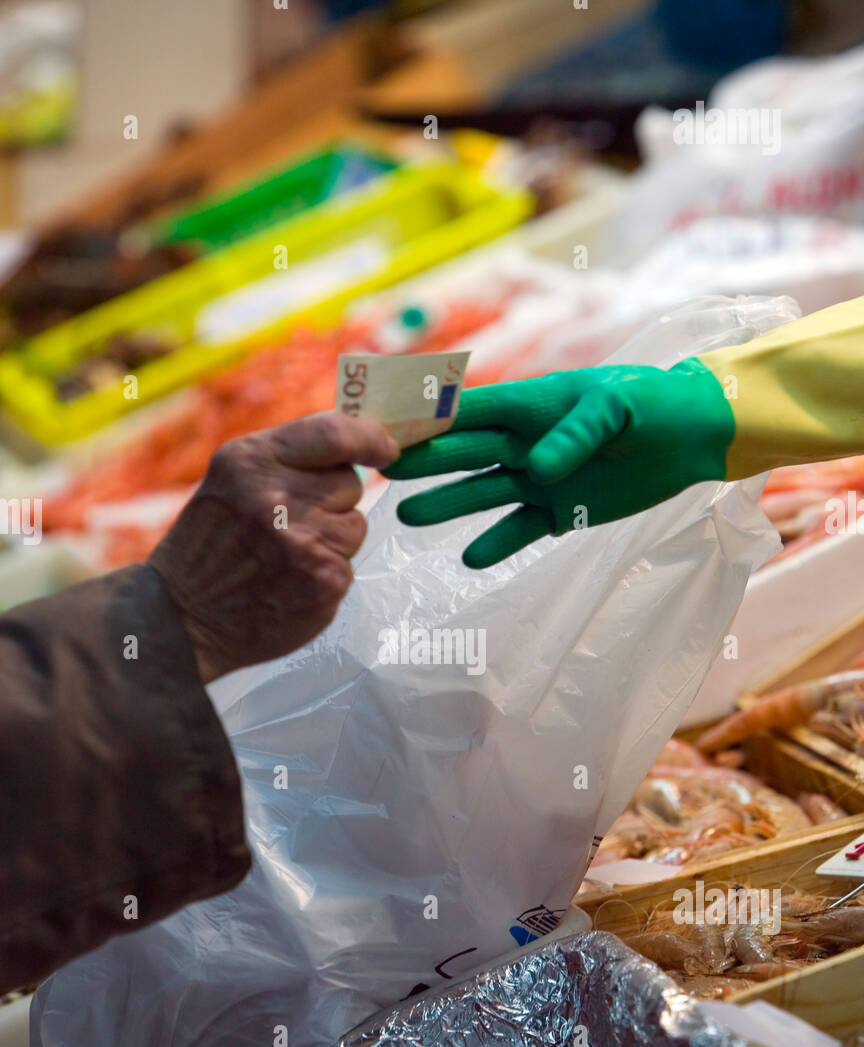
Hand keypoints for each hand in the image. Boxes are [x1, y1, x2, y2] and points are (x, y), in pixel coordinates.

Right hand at [149, 412, 398, 682]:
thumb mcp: (232, 480)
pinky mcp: (324, 580)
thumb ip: (288, 458)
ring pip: (354, 525)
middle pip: (348, 483)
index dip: (371, 438)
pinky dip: (326, 574)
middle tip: (290, 525)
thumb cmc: (212, 543)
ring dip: (332, 540)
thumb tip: (357, 444)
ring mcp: (304, 542)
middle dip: (330, 501)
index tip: (386, 448)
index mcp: (252, 460)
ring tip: (287, 557)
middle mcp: (278, 497)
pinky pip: (348, 564)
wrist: (183, 617)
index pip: (335, 433)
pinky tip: (291, 582)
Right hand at [383, 361, 733, 566]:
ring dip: (446, 506)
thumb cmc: (655, 405)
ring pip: (482, 493)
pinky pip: (519, 530)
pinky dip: (496, 545)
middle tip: (379, 473)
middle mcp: (526, 443)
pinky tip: (469, 559)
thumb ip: (578, 433)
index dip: (428, 418)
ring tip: (406, 519)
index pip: (470, 412)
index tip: (387, 427)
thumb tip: (538, 466)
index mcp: (533, 406)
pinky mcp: (560, 511)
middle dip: (423, 462)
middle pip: (464, 453)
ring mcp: (539, 479)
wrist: (693, 437)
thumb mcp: (621, 408)